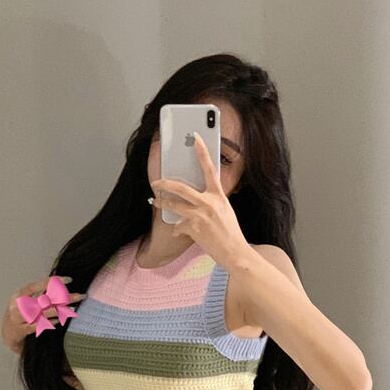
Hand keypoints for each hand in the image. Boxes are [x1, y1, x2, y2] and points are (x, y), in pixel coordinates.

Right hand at [1, 276, 86, 352]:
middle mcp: (18, 305)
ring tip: (73, 308)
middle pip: (44, 299)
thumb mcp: (25, 301)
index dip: (52, 281)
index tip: (69, 280)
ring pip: (42, 313)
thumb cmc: (20, 314)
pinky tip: (59, 320)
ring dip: (59, 310)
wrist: (7, 334)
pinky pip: (37, 326)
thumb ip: (39, 294)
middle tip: (80, 296)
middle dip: (64, 297)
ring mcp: (18, 318)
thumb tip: (60, 286)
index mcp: (19, 294)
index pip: (37, 285)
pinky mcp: (20, 331)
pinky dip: (49, 323)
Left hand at [151, 132, 251, 271]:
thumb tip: (197, 196)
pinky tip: (179, 232)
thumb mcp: (225, 210)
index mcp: (218, 195)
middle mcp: (209, 202)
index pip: (209, 168)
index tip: (195, 138)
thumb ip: (212, 200)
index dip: (202, 151)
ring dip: (162, 203)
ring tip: (156, 201)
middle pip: (181, 188)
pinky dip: (177, 229)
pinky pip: (178, 225)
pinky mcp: (193, 228)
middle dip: (165, 184)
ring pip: (173, 205)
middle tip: (156, 182)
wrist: (234, 252)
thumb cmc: (230, 232)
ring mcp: (200, 215)